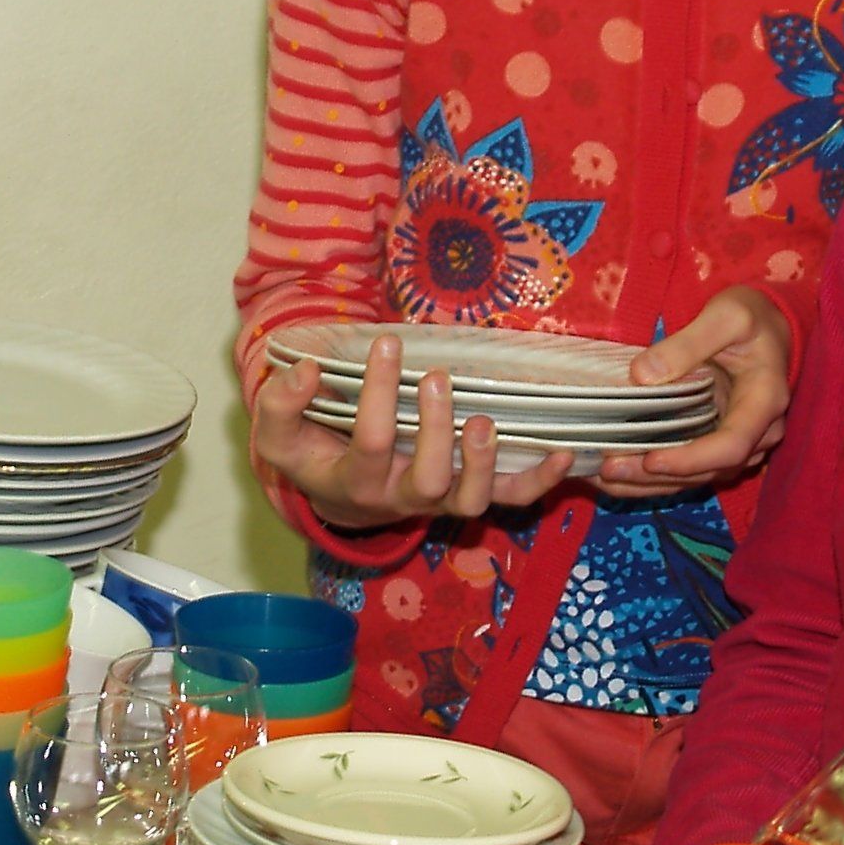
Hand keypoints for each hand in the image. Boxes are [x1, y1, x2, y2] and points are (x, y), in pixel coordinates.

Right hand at [251, 337, 573, 531]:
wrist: (338, 493)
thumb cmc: (312, 454)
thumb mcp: (280, 436)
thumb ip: (281, 405)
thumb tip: (308, 372)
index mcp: (354, 482)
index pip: (369, 444)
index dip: (378, 395)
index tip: (386, 343)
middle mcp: (401, 498)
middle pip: (428, 481)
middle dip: (435, 431)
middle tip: (436, 378)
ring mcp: (440, 501)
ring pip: (469, 500)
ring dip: (483, 463)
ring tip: (482, 419)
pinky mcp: (468, 495)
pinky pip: (509, 500)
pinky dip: (539, 482)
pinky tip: (563, 454)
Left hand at [594, 287, 791, 497]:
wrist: (768, 326)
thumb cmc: (751, 317)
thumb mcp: (726, 316)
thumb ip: (689, 344)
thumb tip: (642, 376)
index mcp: (765, 401)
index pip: (732, 446)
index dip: (691, 459)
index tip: (650, 460)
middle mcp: (759, 432)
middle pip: (711, 469)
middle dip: (660, 477)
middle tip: (609, 469)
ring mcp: (741, 442)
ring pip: (698, 476)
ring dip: (652, 483)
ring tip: (604, 477)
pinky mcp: (719, 442)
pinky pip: (691, 468)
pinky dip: (655, 476)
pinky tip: (618, 474)